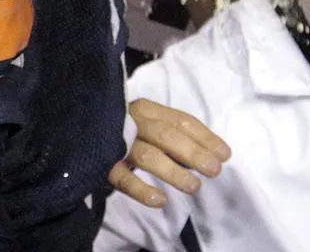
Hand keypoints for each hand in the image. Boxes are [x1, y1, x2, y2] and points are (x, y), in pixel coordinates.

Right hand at [107, 99, 230, 207]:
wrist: (84, 130)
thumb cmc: (125, 130)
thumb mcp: (149, 124)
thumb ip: (174, 134)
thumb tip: (210, 153)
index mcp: (147, 109)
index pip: (181, 120)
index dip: (205, 136)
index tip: (225, 154)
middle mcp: (133, 121)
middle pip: (167, 135)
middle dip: (193, 152)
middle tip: (214, 170)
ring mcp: (117, 143)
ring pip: (148, 156)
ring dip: (173, 172)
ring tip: (194, 186)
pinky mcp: (103, 165)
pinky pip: (123, 178)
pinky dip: (142, 190)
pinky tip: (160, 200)